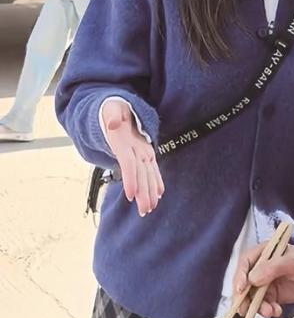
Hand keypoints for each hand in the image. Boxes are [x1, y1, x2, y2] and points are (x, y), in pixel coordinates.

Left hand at [101, 99, 163, 216]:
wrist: (121, 107)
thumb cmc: (112, 109)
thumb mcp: (110, 108)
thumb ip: (111, 115)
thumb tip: (112, 123)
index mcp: (127, 141)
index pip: (129, 163)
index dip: (131, 179)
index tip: (131, 196)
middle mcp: (139, 148)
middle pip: (141, 174)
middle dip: (144, 192)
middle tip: (145, 210)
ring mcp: (144, 152)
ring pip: (148, 175)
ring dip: (150, 192)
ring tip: (150, 208)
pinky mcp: (145, 155)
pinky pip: (152, 170)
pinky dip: (156, 182)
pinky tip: (159, 194)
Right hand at [234, 244, 293, 317]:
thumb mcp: (293, 261)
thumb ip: (273, 268)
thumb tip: (252, 278)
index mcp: (265, 252)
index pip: (245, 262)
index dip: (240, 275)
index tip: (241, 289)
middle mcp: (262, 267)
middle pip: (244, 282)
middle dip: (244, 297)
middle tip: (246, 309)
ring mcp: (266, 282)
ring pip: (252, 296)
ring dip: (257, 306)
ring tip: (269, 311)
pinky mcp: (272, 295)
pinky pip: (263, 304)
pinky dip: (267, 310)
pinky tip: (276, 311)